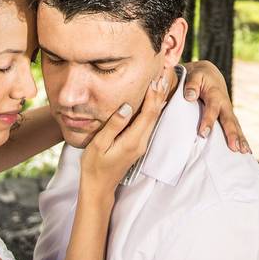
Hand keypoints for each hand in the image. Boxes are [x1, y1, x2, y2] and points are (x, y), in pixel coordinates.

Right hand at [79, 72, 168, 191]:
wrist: (99, 187)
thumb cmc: (94, 166)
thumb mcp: (99, 145)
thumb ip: (113, 125)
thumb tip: (126, 106)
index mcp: (133, 140)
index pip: (148, 113)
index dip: (153, 95)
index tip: (156, 78)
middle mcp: (141, 142)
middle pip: (155, 113)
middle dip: (160, 92)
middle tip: (164, 73)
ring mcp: (142, 144)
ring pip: (154, 118)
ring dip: (158, 99)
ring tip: (161, 81)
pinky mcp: (139, 144)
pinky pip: (149, 123)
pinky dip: (153, 108)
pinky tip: (153, 99)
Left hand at [182, 60, 250, 153]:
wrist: (209, 74)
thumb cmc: (199, 76)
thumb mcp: (194, 76)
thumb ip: (191, 85)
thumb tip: (189, 97)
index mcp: (215, 95)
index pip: (212, 109)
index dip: (208, 121)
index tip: (203, 134)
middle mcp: (225, 105)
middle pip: (229, 120)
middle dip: (232, 134)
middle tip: (235, 148)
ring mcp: (228, 112)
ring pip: (236, 126)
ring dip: (240, 139)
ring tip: (244, 152)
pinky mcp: (228, 117)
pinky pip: (236, 128)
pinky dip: (241, 139)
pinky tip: (246, 151)